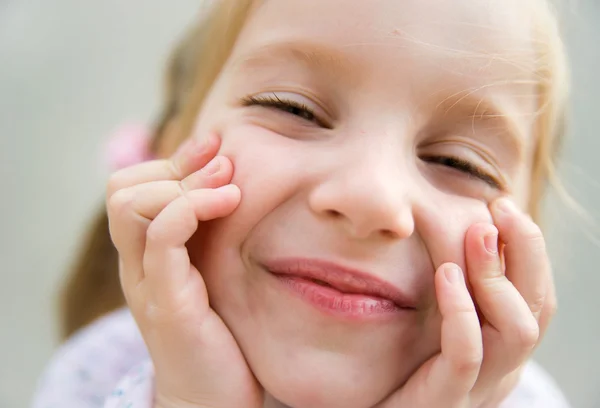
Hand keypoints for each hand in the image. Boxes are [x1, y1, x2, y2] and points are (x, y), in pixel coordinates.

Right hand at [106, 134, 262, 407]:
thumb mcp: (214, 274)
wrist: (215, 400)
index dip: (171, 158)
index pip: (129, 187)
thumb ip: (211, 237)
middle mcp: (137, 266)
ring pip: (132, 206)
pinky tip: (231, 202)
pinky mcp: (169, 304)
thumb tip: (233, 182)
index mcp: (146, 256)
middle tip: (222, 161)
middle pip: (121, 189)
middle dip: (175, 164)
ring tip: (230, 183)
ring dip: (185, 182)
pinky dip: (192, 208)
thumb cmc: (223, 335)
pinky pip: (162, 239)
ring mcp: (147, 285)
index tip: (215, 145)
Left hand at [377, 198, 555, 407]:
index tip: (502, 204)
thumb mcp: (430, 318)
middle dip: (525, 251)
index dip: (528, 248)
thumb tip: (462, 227)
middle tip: (500, 208)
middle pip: (537, 308)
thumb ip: (450, 284)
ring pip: (516, 330)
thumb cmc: (394, 362)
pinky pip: (466, 355)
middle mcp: (499, 367)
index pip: (536, 295)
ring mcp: (476, 387)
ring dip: (497, 275)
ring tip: (477, 233)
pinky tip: (445, 274)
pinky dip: (462, 311)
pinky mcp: (444, 400)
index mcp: (499, 345)